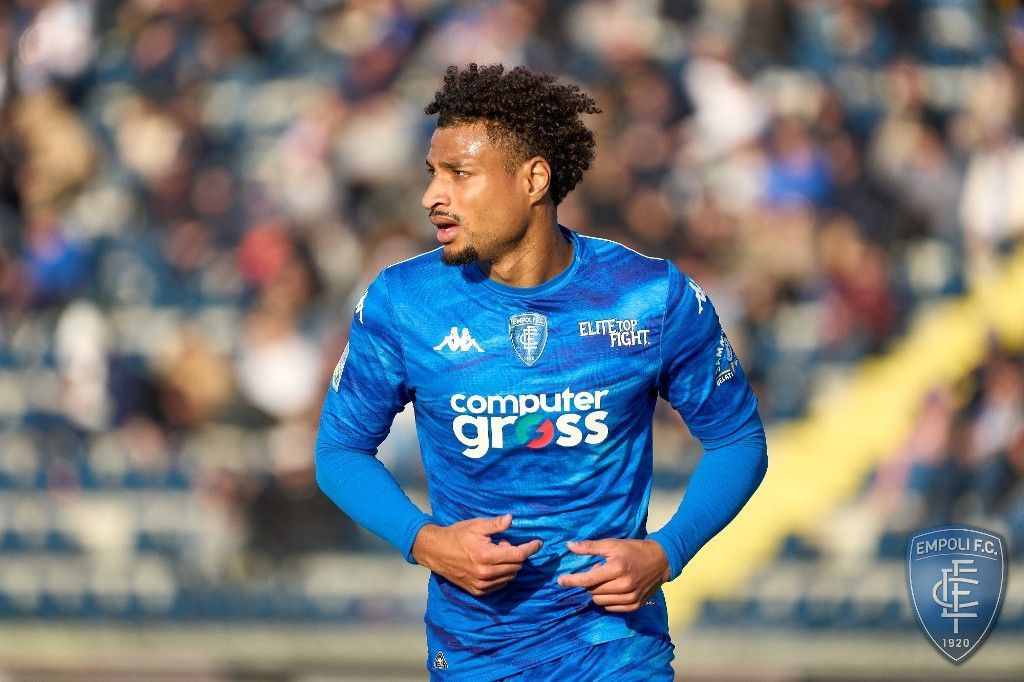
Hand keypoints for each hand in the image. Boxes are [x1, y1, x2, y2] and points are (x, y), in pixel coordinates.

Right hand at [411, 514, 542, 596]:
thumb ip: (495, 524)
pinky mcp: (478, 591)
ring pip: (509, 577)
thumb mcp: (476, 525)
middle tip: (503, 543)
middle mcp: (486, 573)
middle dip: (516, 555)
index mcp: (487, 556)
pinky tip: (492, 564)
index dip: (530, 548)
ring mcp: (482, 585)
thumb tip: (511, 520)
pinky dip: (502, 575)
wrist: (435, 551)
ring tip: (495, 553)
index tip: (538, 543)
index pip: (517, 555)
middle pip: (516, 566)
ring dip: (509, 565)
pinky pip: (500, 585)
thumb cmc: (456, 535)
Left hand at [556, 538, 669, 612]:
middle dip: (589, 583)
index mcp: (617, 568)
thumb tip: (569, 546)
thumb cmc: (634, 550)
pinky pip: (611, 608)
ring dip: (597, 592)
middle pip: (592, 591)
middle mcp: (623, 586)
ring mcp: (630, 598)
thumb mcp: (612, 544)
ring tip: (606, 580)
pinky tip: (612, 589)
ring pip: (600, 601)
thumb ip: (590, 547)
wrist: (660, 560)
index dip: (572, 580)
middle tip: (598, 572)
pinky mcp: (635, 605)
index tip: (560, 580)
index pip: (588, 579)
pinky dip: (607, 600)